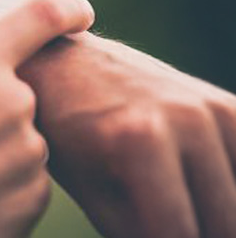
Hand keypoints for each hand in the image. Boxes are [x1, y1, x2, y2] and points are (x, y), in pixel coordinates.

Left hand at [24, 34, 235, 237]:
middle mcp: (189, 118)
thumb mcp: (91, 194)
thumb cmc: (70, 137)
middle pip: (220, 224)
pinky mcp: (230, 108)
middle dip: (191, 235)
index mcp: (143, 140)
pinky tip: (195, 190)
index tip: (142, 233)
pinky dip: (226, 192)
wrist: (69, 68)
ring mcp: (215, 108)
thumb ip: (139, 233)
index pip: (179, 233)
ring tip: (169, 206)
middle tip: (151, 218)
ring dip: (213, 220)